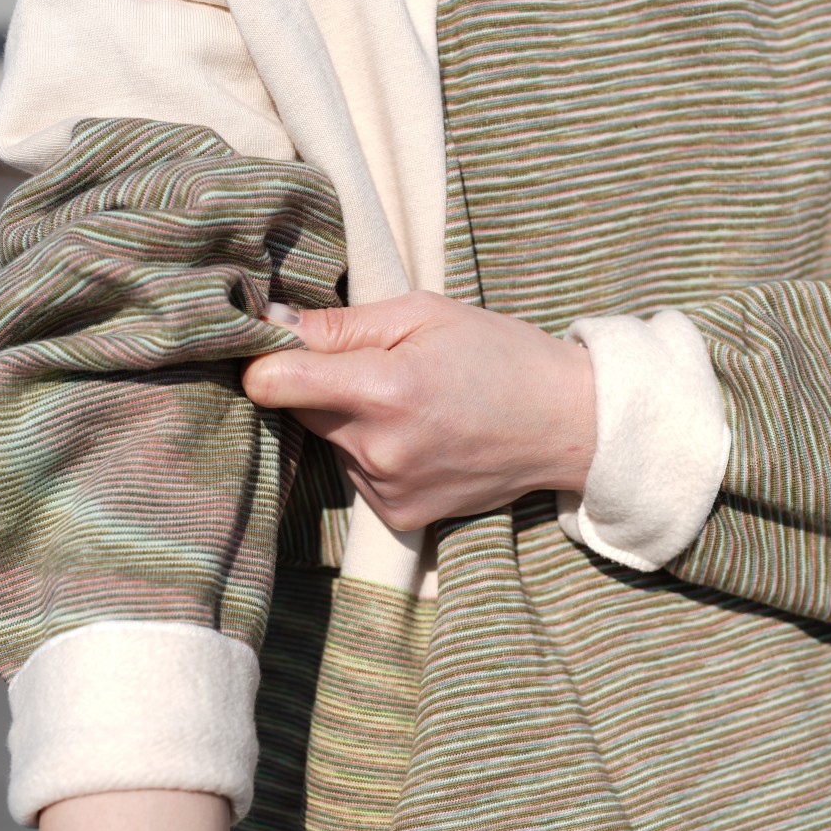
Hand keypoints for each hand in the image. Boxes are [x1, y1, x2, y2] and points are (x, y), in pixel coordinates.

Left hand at [242, 291, 595, 530]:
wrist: (565, 424)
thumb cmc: (499, 355)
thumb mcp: (425, 314)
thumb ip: (342, 323)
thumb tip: (271, 325)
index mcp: (383, 388)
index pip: (272, 384)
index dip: (265, 361)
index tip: (279, 350)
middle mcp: (378, 449)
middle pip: (299, 412)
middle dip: (321, 386)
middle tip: (378, 370)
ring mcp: (388, 489)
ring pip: (331, 443)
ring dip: (351, 422)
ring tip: (412, 406)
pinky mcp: (398, 516)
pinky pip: (357, 475)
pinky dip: (374, 455)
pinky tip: (420, 439)